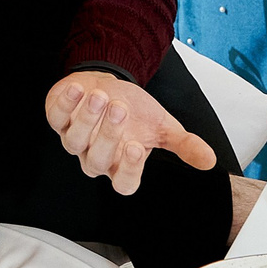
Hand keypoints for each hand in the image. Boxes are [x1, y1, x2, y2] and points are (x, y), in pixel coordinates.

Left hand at [44, 72, 217, 195]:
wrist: (110, 85)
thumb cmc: (135, 111)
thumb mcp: (162, 127)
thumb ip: (184, 145)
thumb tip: (209, 160)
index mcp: (121, 164)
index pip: (124, 182)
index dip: (128, 169)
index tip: (137, 146)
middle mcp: (96, 157)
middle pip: (97, 160)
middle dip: (108, 134)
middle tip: (121, 109)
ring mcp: (75, 139)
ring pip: (74, 142)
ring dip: (87, 118)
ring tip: (101, 97)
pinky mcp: (58, 120)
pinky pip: (56, 118)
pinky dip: (65, 104)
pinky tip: (77, 90)